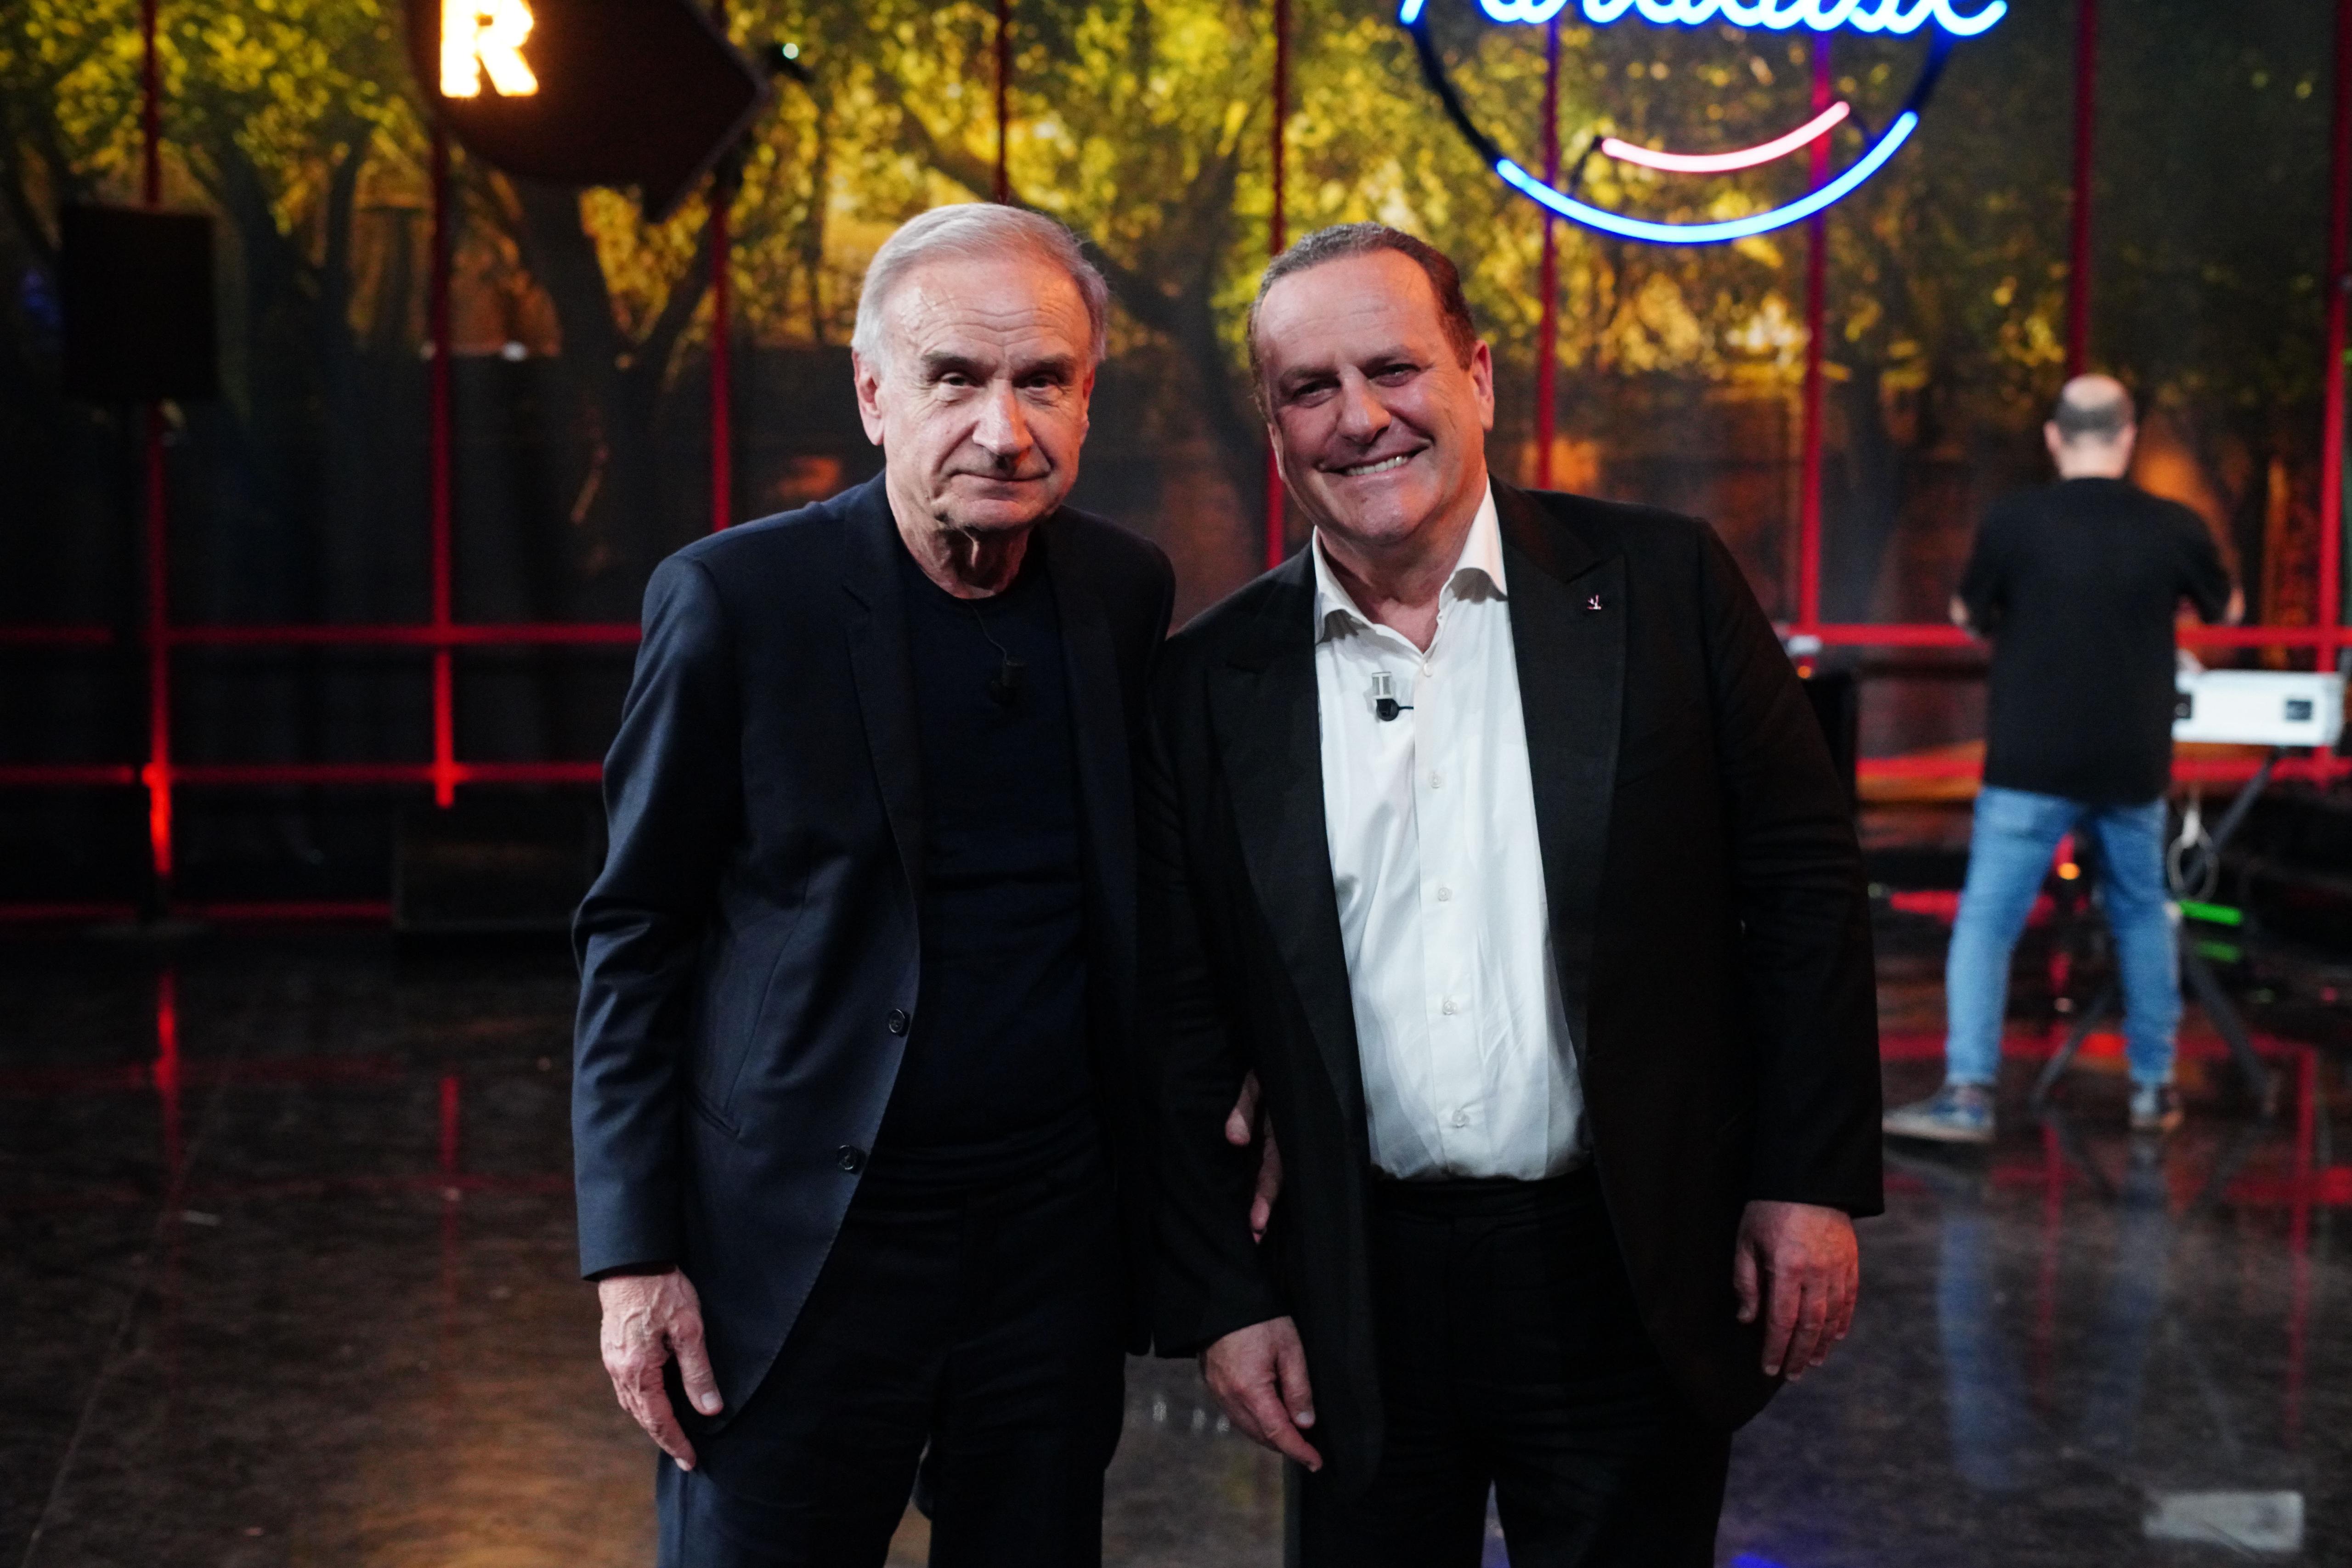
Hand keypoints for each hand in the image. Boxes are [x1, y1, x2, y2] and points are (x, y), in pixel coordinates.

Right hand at [599, 1268, 722, 1468]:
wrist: (632, 1262)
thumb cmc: (662, 1291)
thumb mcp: (689, 1330)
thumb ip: (698, 1373)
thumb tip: (709, 1409)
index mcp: (639, 1371)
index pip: (659, 1420)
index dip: (676, 1443)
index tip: (691, 1461)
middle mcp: (620, 1371)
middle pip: (643, 1417)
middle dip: (665, 1438)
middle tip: (685, 1455)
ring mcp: (613, 1360)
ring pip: (632, 1403)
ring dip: (652, 1422)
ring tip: (672, 1434)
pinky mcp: (613, 1349)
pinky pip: (627, 1387)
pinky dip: (642, 1402)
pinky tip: (653, 1401)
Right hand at [1201, 1316, 1321, 1470]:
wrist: (1223, 1298)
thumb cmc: (1260, 1320)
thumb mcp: (1290, 1349)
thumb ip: (1299, 1388)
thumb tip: (1306, 1423)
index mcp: (1251, 1391)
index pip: (1279, 1434)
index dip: (1299, 1451)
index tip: (1316, 1462)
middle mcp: (1230, 1398)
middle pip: (1261, 1436)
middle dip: (1285, 1446)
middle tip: (1309, 1446)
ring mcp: (1218, 1393)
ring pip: (1247, 1428)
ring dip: (1269, 1436)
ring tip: (1292, 1432)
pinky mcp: (1212, 1385)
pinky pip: (1235, 1415)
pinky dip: (1254, 1422)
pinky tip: (1268, 1414)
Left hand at [1224, 1072, 1283, 1243]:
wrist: (1283, 1055)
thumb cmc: (1266, 1068)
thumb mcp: (1256, 1083)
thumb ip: (1245, 1109)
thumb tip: (1235, 1141)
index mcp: (1282, 1130)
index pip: (1274, 1170)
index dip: (1265, 1196)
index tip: (1256, 1222)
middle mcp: (1286, 1141)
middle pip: (1277, 1181)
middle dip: (1265, 1209)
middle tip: (1254, 1239)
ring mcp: (1281, 1141)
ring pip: (1275, 1177)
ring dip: (1265, 1202)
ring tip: (1255, 1232)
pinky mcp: (1276, 1139)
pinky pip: (1272, 1166)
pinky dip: (1264, 1186)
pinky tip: (1257, 1205)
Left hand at [1733, 1200, 1858, 1381]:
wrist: (1807, 1179)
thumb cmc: (1769, 1209)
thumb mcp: (1746, 1241)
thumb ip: (1746, 1282)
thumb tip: (1748, 1319)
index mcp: (1787, 1268)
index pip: (1781, 1321)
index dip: (1775, 1348)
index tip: (1768, 1368)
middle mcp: (1816, 1273)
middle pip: (1810, 1326)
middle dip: (1800, 1354)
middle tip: (1792, 1375)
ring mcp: (1838, 1268)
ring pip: (1832, 1317)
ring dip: (1822, 1344)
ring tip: (1813, 1362)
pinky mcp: (1851, 1262)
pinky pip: (1849, 1300)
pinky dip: (1843, 1322)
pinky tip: (1835, 1336)